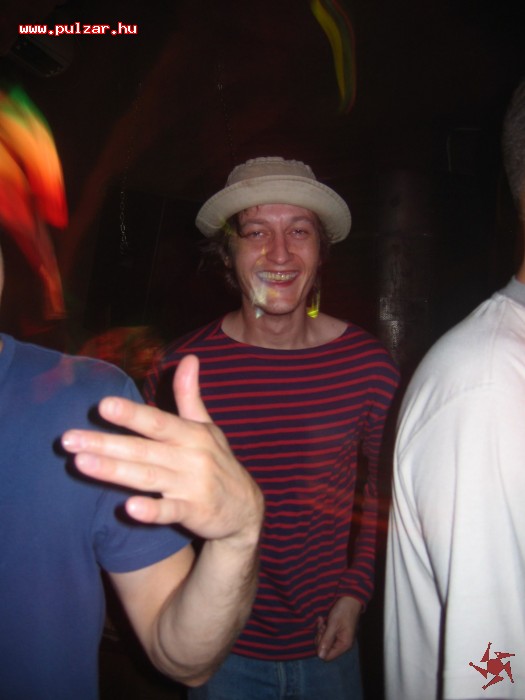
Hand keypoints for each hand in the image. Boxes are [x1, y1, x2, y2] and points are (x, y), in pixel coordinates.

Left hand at [61, 354, 262, 545]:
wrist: (246, 509)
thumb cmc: (218, 463)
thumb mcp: (207, 427)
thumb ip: (190, 395)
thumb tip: (190, 358)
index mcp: (191, 434)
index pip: (157, 422)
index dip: (131, 414)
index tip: (102, 405)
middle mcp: (190, 456)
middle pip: (143, 449)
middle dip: (105, 443)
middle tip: (67, 439)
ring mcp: (192, 485)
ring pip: (148, 477)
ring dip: (115, 471)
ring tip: (81, 464)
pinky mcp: (194, 512)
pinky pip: (170, 511)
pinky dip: (152, 510)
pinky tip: (129, 508)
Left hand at [316, 596, 361, 660]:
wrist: (350, 599)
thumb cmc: (343, 611)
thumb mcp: (333, 625)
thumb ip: (326, 640)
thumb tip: (320, 656)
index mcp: (344, 645)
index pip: (327, 656)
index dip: (320, 647)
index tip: (321, 633)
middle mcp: (342, 644)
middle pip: (325, 649)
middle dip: (320, 637)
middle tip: (322, 625)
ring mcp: (340, 638)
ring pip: (325, 641)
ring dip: (321, 631)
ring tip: (322, 621)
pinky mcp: (338, 633)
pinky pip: (327, 635)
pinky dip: (323, 628)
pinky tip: (323, 620)